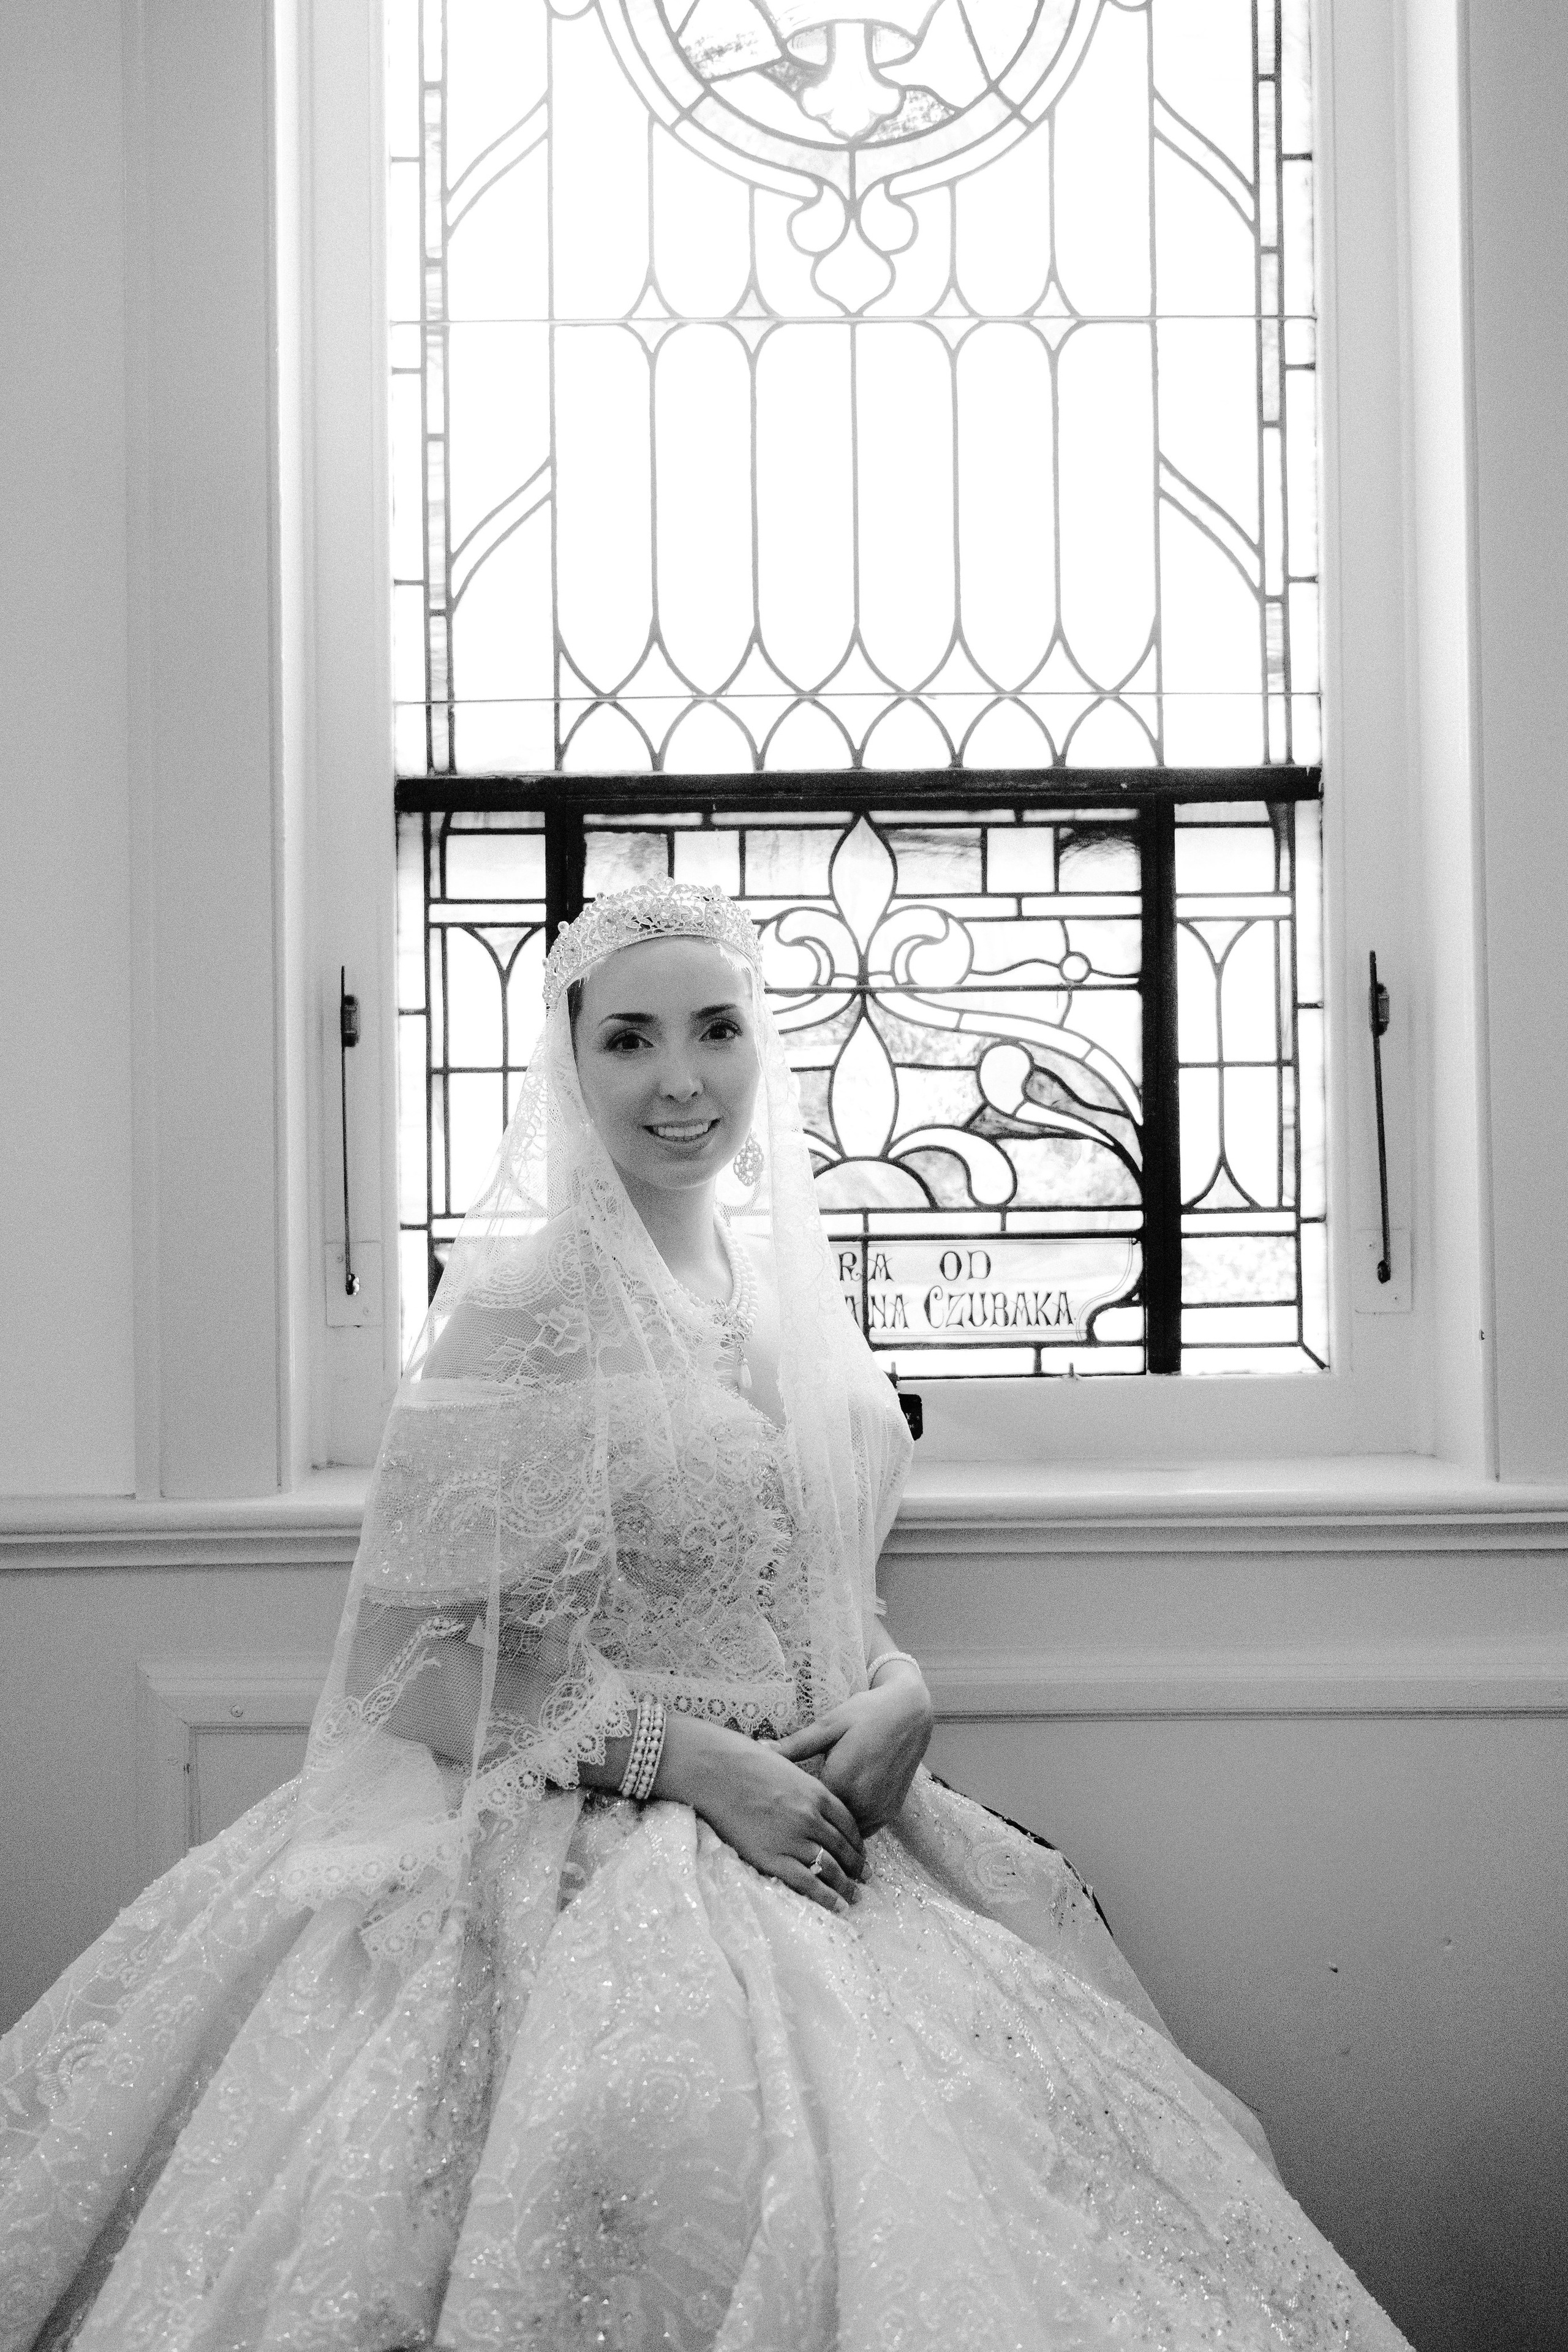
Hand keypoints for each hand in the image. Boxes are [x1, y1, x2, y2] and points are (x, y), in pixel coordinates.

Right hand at [653, 1715, 864, 1914]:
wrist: (716, 1771)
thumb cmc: (745, 1763)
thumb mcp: (788, 1767)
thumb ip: (802, 1784)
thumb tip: (804, 1790)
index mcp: (817, 1794)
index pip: (848, 1824)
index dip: (857, 1843)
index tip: (861, 1854)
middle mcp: (811, 1818)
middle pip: (843, 1848)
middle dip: (856, 1867)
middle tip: (864, 1879)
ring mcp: (794, 1839)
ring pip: (830, 1868)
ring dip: (846, 1885)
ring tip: (854, 1896)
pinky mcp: (774, 1858)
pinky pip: (807, 1883)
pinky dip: (826, 1896)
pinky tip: (838, 1906)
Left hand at [771, 1674, 933, 1834]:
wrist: (910, 1713)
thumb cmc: (865, 1713)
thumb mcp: (829, 1725)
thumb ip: (795, 1745)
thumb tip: (759, 1747)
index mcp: (841, 1782)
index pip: (805, 1810)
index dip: (789, 1808)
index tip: (775, 1803)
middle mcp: (862, 1803)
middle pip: (824, 1825)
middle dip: (807, 1821)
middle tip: (788, 1812)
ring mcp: (879, 1811)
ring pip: (844, 1833)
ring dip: (829, 1827)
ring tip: (811, 1815)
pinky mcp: (890, 1813)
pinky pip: (862, 1830)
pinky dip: (849, 1825)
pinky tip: (836, 1812)